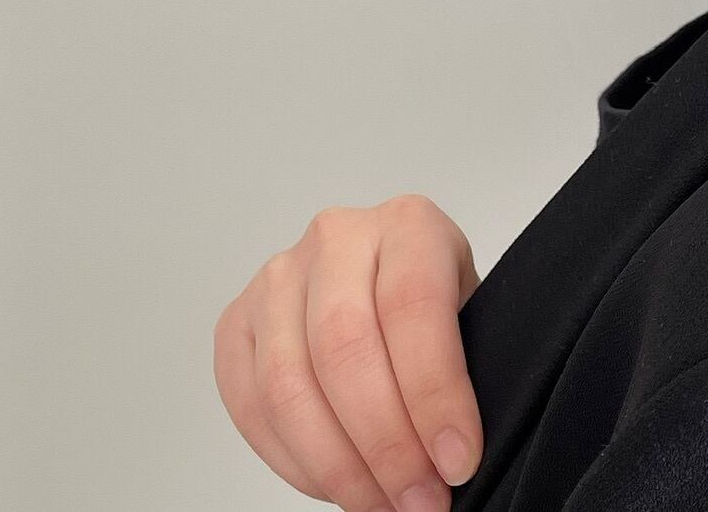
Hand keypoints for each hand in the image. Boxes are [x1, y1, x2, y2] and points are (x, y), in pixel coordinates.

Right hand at [214, 194, 483, 510]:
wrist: (386, 283)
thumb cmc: (434, 306)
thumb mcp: (470, 315)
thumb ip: (465, 369)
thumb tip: (457, 453)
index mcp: (406, 224)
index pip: (412, 303)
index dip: (433, 392)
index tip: (457, 460)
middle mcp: (337, 237)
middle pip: (344, 347)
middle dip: (386, 443)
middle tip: (420, 498)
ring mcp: (277, 278)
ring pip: (289, 385)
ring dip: (338, 465)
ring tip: (382, 503)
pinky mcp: (236, 323)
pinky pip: (251, 407)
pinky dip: (295, 462)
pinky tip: (337, 483)